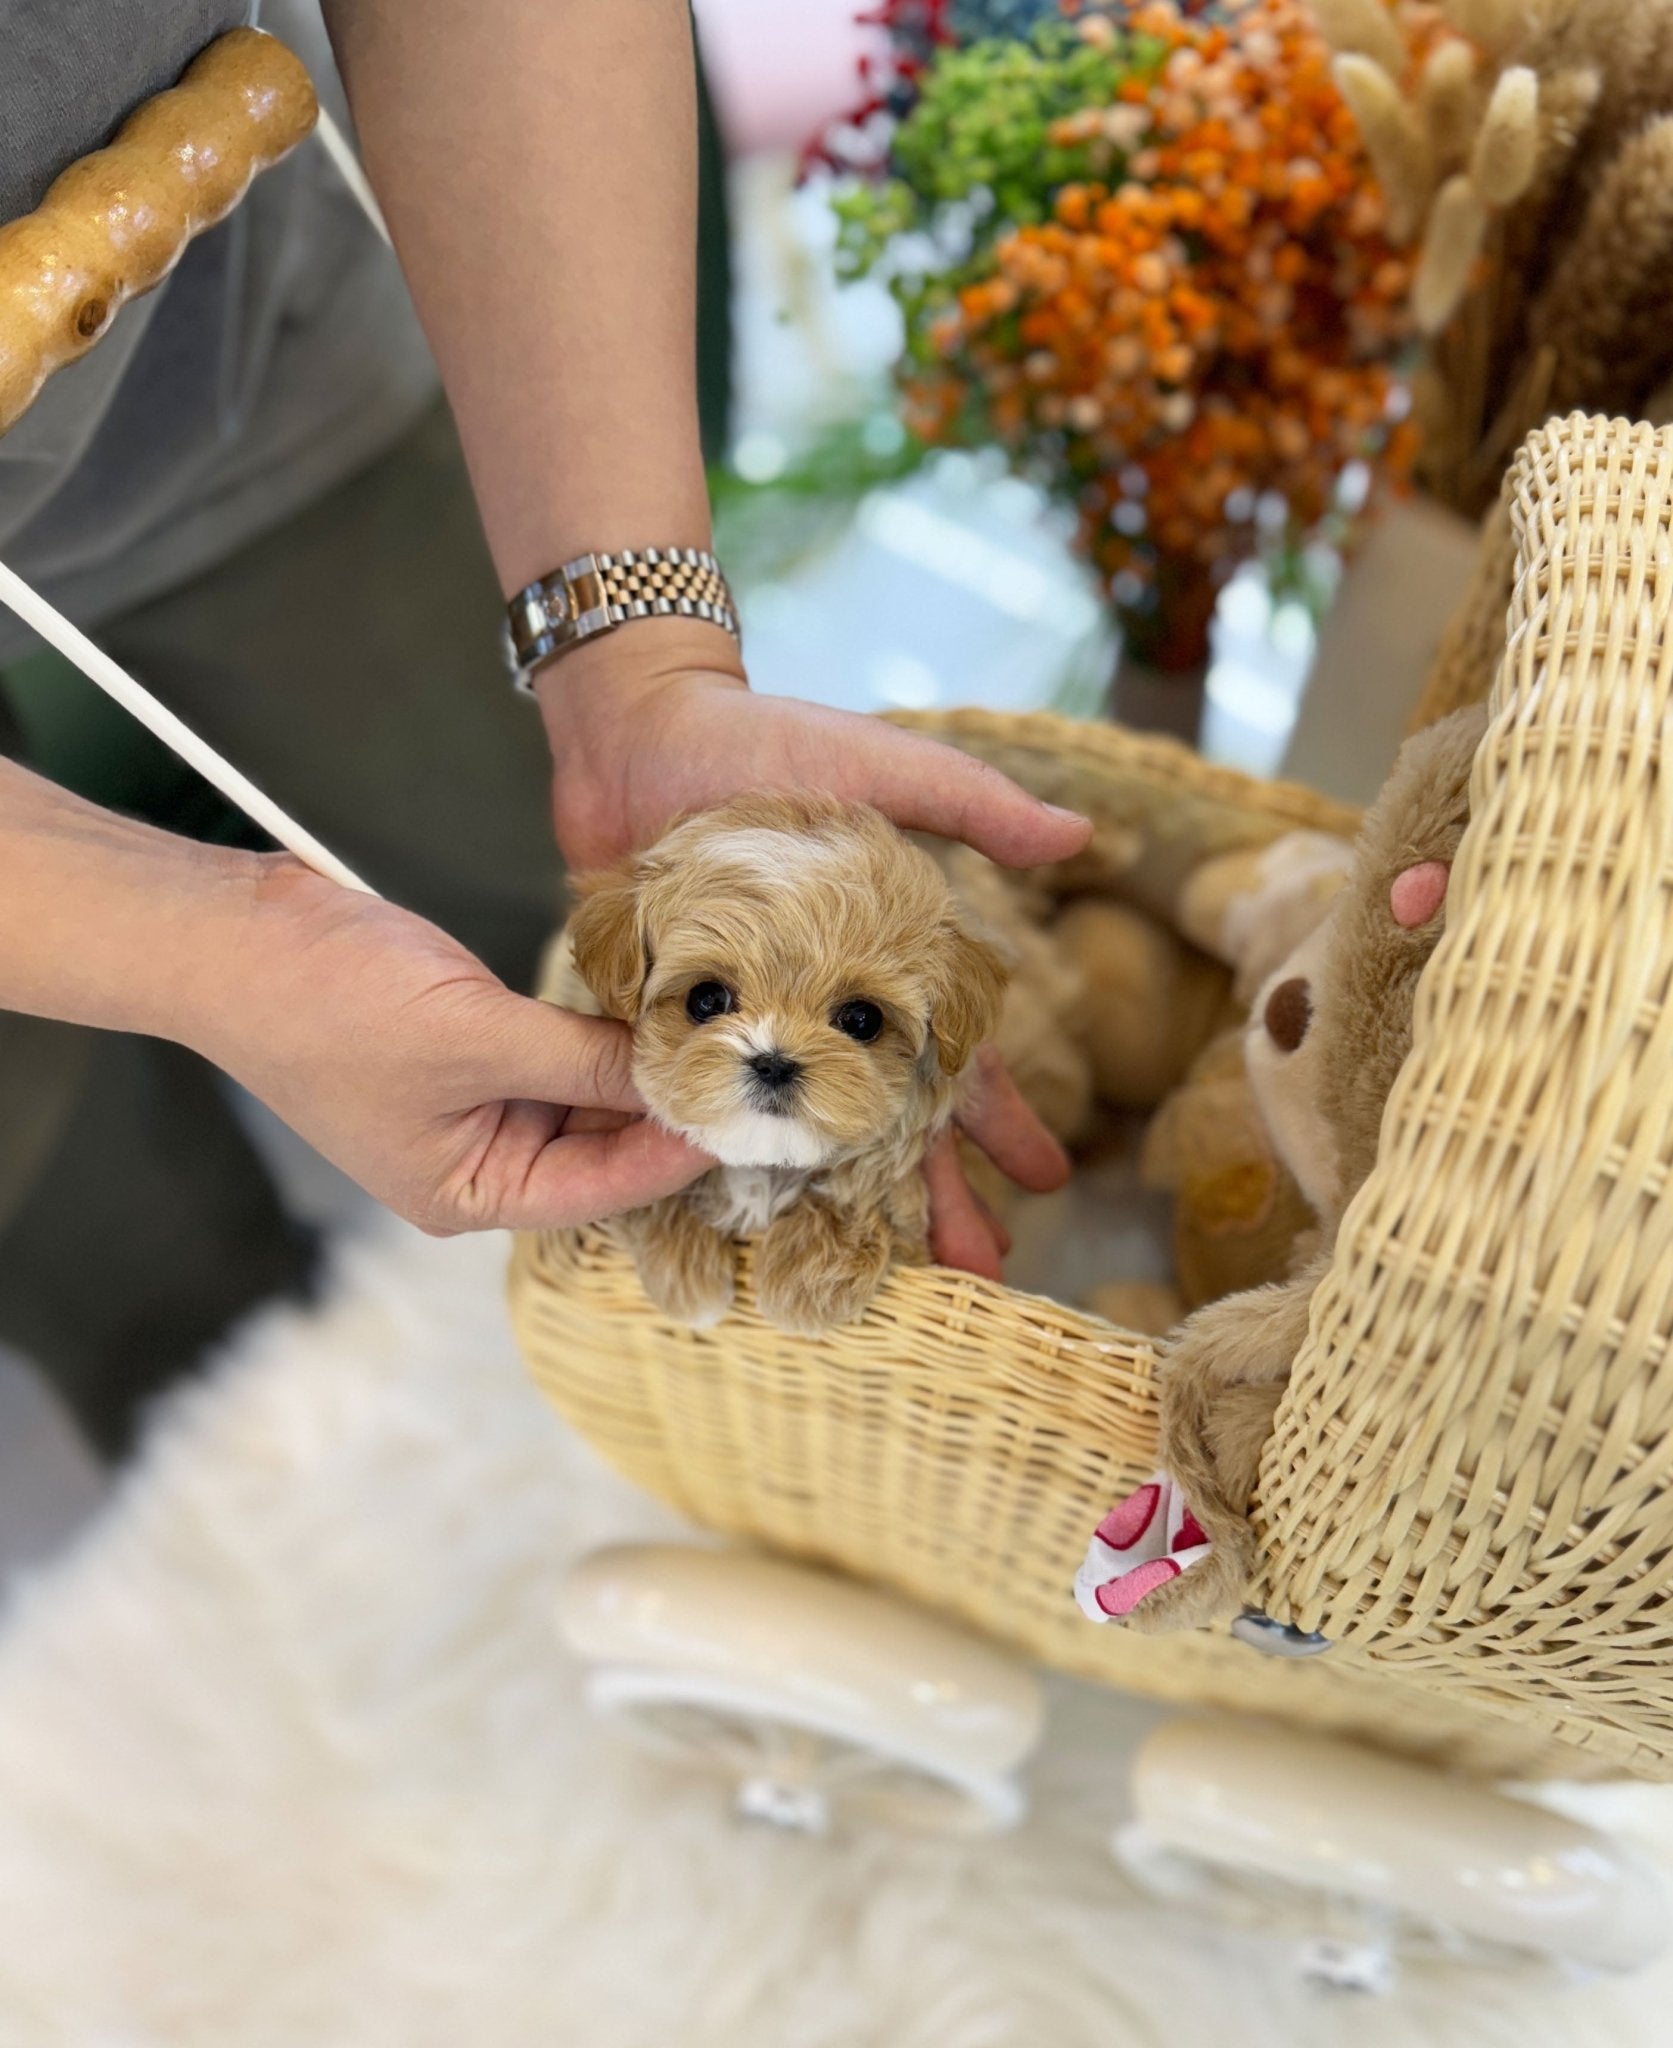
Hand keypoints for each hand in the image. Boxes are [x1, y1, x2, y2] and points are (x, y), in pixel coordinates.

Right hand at [190, 856, 707, 1234]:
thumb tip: (679, 1070)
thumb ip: (583, 1059)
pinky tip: (663, 1006)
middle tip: (757, 1072)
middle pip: (604, 1150)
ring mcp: (479, 1104)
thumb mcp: (473, 1035)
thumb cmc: (326, 1003)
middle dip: (670, 1110)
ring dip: (645, 1067)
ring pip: (591, 1097)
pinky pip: (564, 1052)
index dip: (678, 1151)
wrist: (234, 933)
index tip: (748, 1115)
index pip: (603, 1190)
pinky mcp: (479, 1048)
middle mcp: (480, 1162)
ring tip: (724, 1037)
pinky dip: (607, 1033)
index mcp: (466, 1195)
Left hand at [536, 630, 1086, 1275]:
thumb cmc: (767, 745)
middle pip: (884, 1125)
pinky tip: (736, 1228)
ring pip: (801, 1140)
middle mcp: (818, 1012)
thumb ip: (971, 804)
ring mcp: (748, 1029)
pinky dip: (717, 1169)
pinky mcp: (674, 1032)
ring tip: (867, 1274)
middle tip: (975, 1270)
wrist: (639, 735)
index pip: (954, 1060)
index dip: (999, 1121)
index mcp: (879, 966)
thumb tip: (1080, 833)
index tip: (1043, 1181)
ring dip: (832, 1208)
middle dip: (931, 1196)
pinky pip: (703, 1113)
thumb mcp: (879, 767)